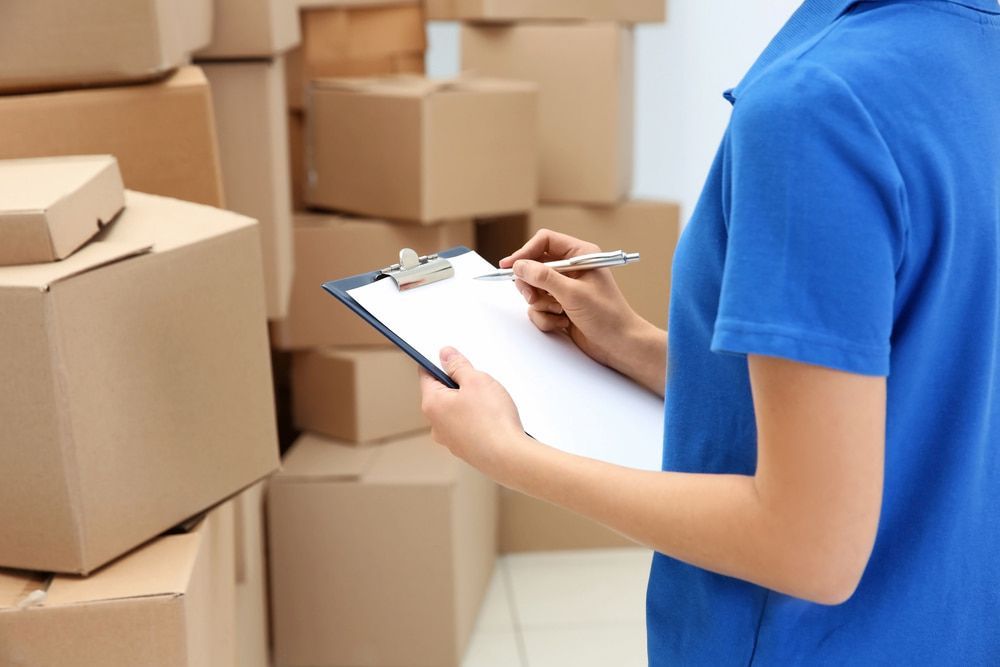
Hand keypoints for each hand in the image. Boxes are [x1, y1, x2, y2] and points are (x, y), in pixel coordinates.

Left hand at [419, 347, 530, 480]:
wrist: (509, 457)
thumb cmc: (492, 420)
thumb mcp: (476, 380)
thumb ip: (458, 365)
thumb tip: (445, 355)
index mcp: (432, 405)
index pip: (427, 375)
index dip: (438, 362)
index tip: (450, 356)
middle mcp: (436, 425)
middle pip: (443, 394)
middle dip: (460, 384)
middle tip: (480, 381)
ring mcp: (451, 440)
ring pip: (457, 411)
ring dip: (470, 403)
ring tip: (491, 402)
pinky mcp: (466, 450)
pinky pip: (468, 426)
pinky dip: (478, 420)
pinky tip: (494, 419)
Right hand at [502, 229, 649, 370]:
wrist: (619, 344)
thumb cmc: (607, 315)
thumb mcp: (573, 293)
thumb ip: (543, 277)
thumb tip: (519, 266)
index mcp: (580, 255)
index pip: (545, 242)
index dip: (525, 252)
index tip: (510, 266)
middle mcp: (571, 269)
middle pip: (534, 266)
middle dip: (531, 284)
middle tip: (532, 296)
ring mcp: (564, 288)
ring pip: (534, 289)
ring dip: (541, 304)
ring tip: (558, 312)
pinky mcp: (560, 306)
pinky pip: (538, 308)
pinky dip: (546, 318)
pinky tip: (562, 323)